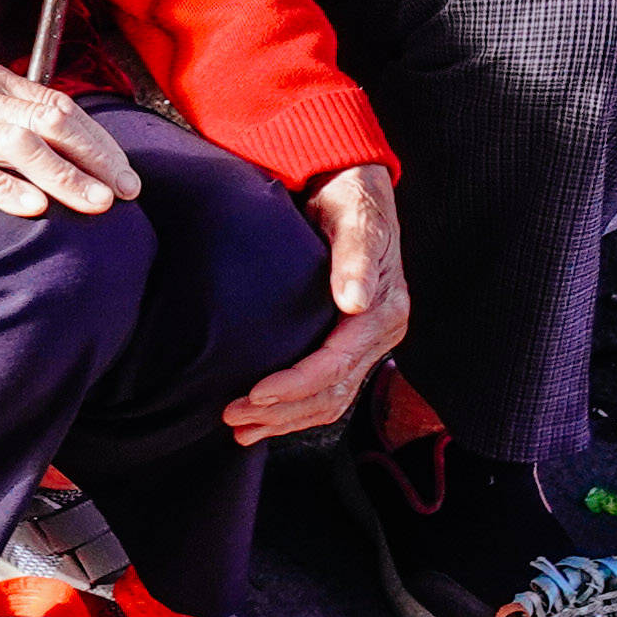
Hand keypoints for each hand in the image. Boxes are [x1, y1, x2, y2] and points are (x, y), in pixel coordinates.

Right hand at [0, 55, 141, 218]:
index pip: (56, 100)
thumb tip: (45, 130)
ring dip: (66, 175)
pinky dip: (7, 188)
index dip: (96, 136)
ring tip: (97, 203)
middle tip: (127, 190)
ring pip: (21, 144)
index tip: (122, 167)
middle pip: (51, 119)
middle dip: (97, 156)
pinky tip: (33, 208)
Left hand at [227, 165, 407, 446]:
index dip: (296, 384)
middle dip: (283, 411)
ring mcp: (366, 342)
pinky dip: (294, 409)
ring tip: (239, 428)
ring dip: (284, 420)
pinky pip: (327, 390)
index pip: (338, 363)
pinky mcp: (350, 344)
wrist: (352, 189)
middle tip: (232, 416)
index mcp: (384, 309)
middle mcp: (380, 332)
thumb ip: (355, 256)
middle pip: (332, 391)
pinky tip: (263, 419)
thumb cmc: (349, 199)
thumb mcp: (355, 217)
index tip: (255, 394)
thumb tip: (356, 301)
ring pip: (329, 400)